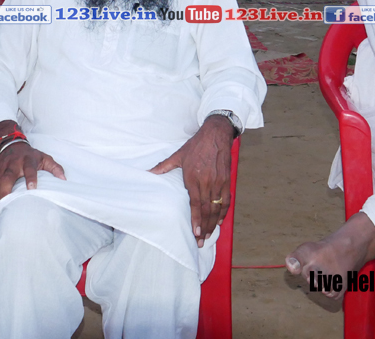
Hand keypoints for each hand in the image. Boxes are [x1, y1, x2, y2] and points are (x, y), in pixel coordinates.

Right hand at [0, 142, 64, 208]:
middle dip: (6, 190)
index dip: (30, 178)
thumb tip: (63, 180)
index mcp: (26, 160)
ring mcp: (1, 171)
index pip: (29, 168)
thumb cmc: (30, 155)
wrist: (11, 144)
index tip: (32, 189)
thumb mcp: (44, 157)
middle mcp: (12, 165)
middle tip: (7, 204)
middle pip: (7, 177)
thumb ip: (55, 167)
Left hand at [150, 116, 233, 246]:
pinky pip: (226, 200)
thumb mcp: (178, 155)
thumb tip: (148, 172)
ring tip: (209, 235)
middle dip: (204, 227)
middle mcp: (207, 182)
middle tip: (201, 241)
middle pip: (206, 210)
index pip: (196, 204)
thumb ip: (164, 167)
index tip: (195, 233)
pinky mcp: (227, 180)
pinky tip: (219, 221)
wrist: (216, 134)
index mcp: (194, 177)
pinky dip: (223, 212)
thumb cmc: (196, 145)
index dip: (196, 220)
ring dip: (213, 223)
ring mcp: (218, 182)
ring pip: (216, 208)